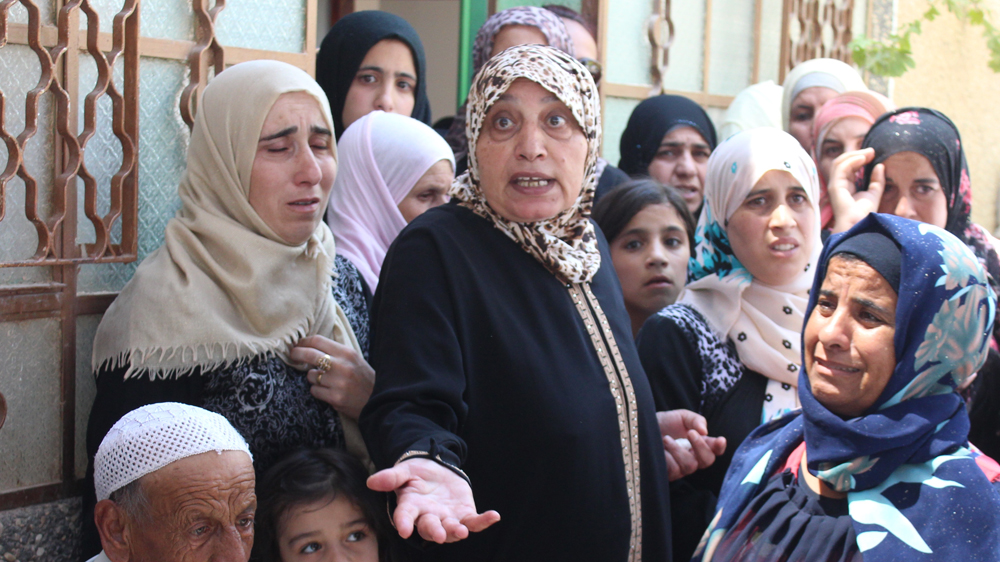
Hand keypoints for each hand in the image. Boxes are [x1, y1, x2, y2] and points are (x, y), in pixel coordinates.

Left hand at [290, 335, 374, 418]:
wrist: (378, 401)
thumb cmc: (363, 379)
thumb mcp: (354, 359)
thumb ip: (335, 352)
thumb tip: (310, 346)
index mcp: (347, 353)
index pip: (318, 340)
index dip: (304, 341)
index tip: (298, 344)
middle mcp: (342, 366)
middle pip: (309, 354)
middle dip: (297, 354)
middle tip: (292, 355)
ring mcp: (338, 383)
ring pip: (310, 375)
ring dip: (312, 377)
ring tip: (325, 381)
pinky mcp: (335, 398)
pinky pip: (314, 391)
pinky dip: (317, 391)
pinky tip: (328, 391)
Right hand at [367, 458, 500, 542]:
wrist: (437, 470)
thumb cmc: (417, 473)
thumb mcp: (404, 470)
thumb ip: (391, 477)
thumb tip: (372, 481)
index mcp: (410, 506)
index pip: (405, 516)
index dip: (404, 523)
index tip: (403, 530)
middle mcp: (428, 516)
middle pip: (430, 527)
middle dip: (434, 531)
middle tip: (439, 534)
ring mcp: (447, 518)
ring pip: (451, 529)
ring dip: (457, 531)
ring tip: (462, 531)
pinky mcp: (464, 515)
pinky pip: (474, 522)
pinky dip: (483, 521)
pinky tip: (494, 516)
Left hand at [656, 409, 725, 480]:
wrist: (643, 427)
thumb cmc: (666, 423)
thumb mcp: (682, 416)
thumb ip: (696, 420)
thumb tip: (704, 431)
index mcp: (700, 444)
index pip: (715, 449)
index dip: (720, 447)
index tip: (720, 439)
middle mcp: (693, 458)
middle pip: (707, 461)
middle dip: (700, 447)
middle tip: (691, 433)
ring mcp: (681, 468)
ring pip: (690, 466)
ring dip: (679, 450)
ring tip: (667, 438)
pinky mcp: (669, 474)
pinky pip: (673, 470)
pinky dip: (667, 457)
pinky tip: (661, 448)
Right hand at [827, 147, 885, 233]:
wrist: (859, 225)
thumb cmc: (864, 214)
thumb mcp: (875, 193)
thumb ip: (877, 180)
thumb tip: (880, 166)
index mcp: (846, 185)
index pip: (848, 166)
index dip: (860, 158)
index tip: (874, 154)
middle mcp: (838, 184)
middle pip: (842, 162)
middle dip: (856, 153)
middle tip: (872, 151)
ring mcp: (835, 185)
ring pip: (839, 162)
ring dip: (854, 155)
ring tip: (868, 153)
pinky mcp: (835, 186)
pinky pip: (840, 168)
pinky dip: (851, 161)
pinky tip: (863, 159)